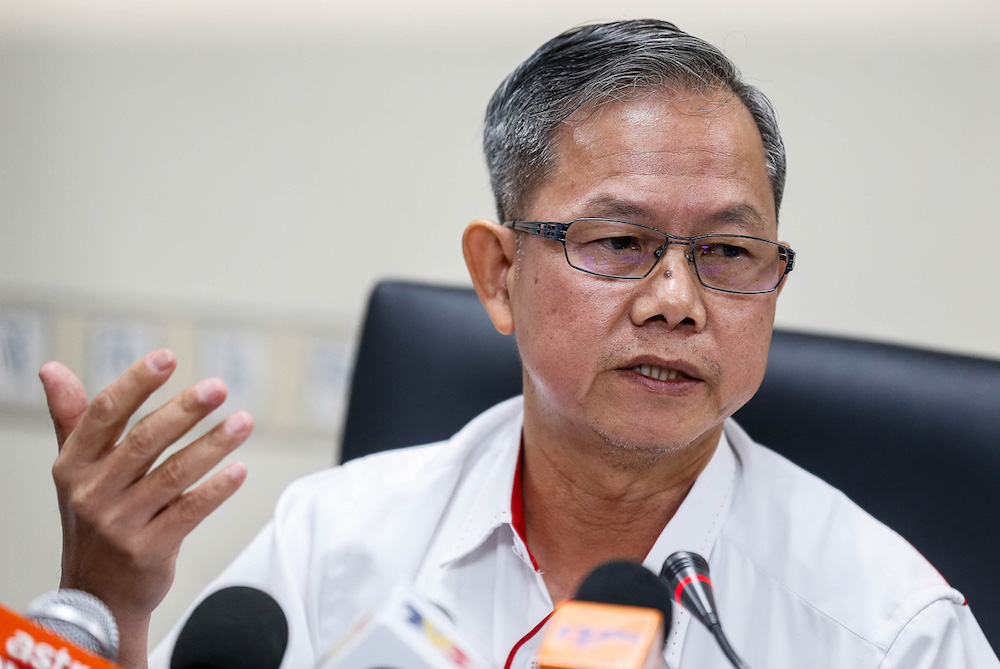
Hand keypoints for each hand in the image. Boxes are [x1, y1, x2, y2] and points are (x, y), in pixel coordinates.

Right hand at [39, 350, 252, 667]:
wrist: (96, 594)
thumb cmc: (93, 517)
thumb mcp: (75, 469)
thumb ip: (71, 417)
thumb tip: (51, 367)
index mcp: (74, 464)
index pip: (105, 414)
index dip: (136, 383)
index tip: (167, 357)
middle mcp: (93, 492)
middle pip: (144, 441)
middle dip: (184, 411)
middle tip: (218, 386)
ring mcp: (120, 523)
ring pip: (173, 475)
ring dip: (212, 445)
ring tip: (244, 421)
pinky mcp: (149, 550)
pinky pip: (188, 513)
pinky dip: (215, 490)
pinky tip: (239, 469)